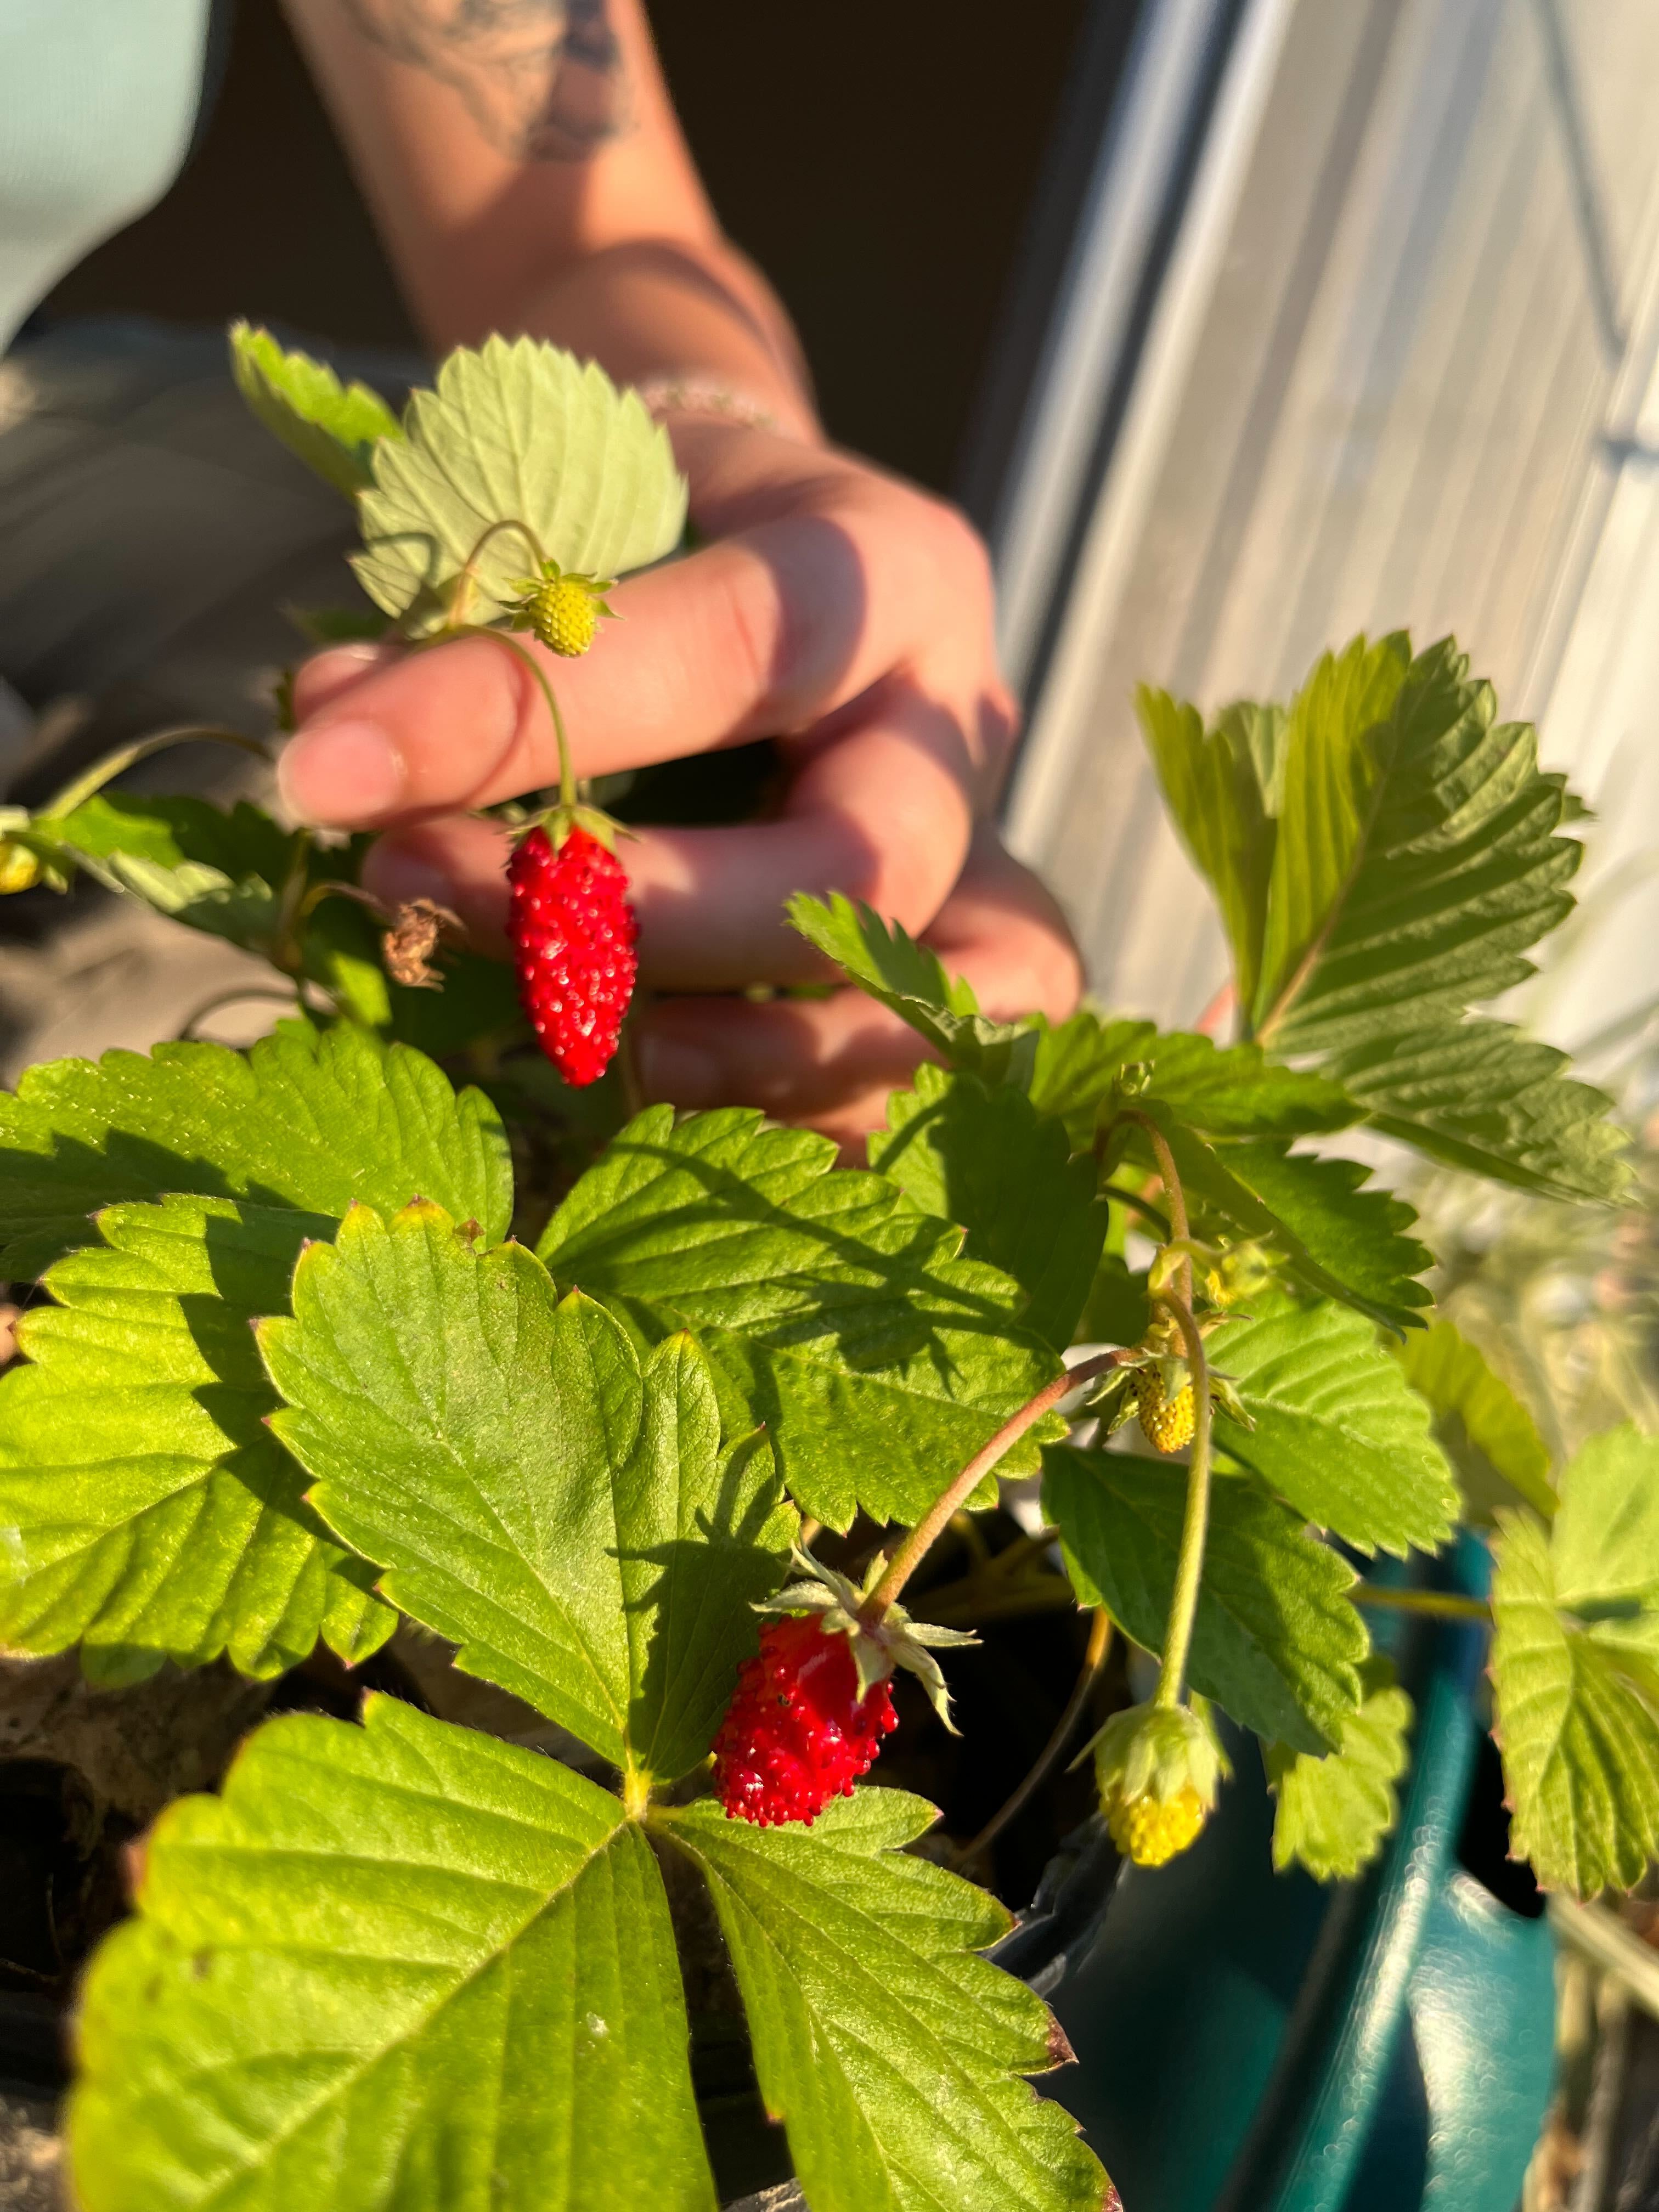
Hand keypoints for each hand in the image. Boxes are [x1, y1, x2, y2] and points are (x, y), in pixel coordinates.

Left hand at [279, 421, 1081, 1143]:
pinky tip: (662, 1089)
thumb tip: (331, 741)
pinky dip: (801, 1113)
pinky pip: (921, 1075)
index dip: (524, 716)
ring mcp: (981, 855)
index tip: (328, 769)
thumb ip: (474, 621)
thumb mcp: (576, 516)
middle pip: (855, 871)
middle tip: (422, 890)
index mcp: (880, 570)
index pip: (725, 650)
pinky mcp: (960, 957)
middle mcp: (956, 724)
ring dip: (741, 1053)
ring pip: (924, 1002)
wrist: (770, 555)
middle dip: (634, 923)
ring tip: (570, 1037)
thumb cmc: (661, 525)